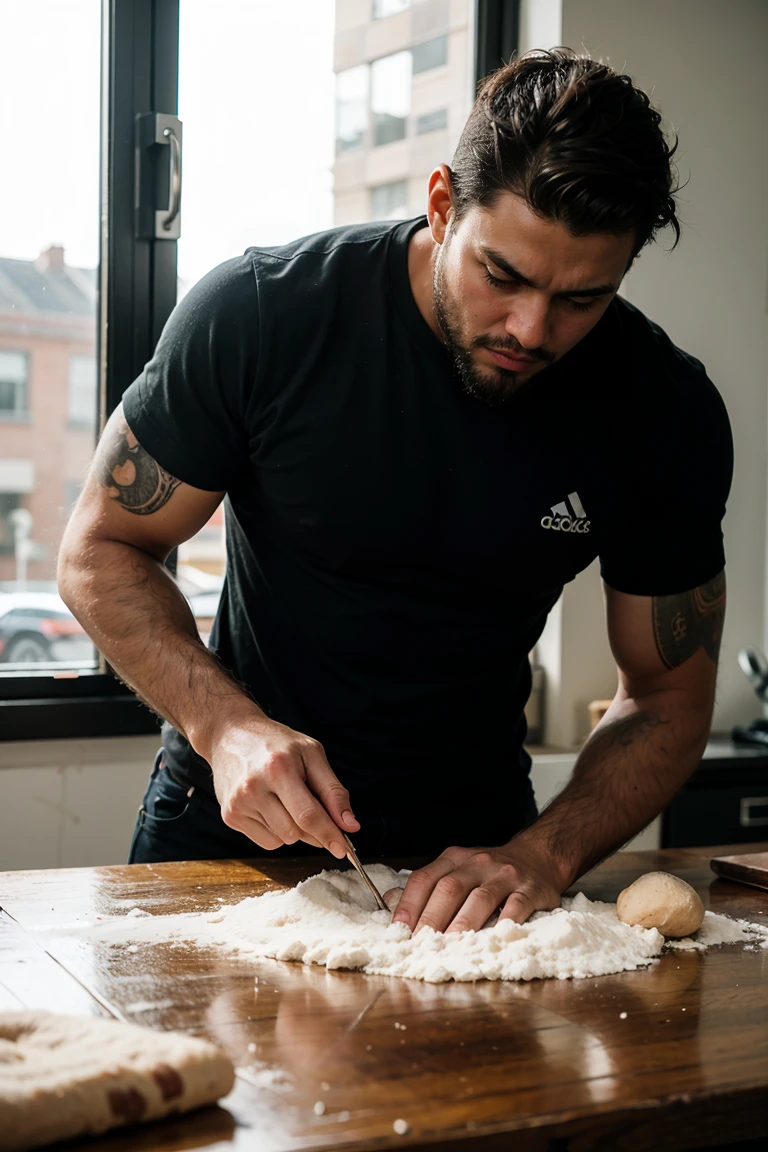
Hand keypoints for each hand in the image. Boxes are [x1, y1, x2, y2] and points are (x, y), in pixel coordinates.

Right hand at [206, 710, 358, 856]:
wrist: (230, 735)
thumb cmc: (275, 743)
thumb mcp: (311, 753)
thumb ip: (332, 791)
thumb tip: (350, 826)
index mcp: (278, 768)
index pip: (308, 815)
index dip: (329, 835)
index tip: (344, 849)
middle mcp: (254, 788)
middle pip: (296, 832)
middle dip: (313, 829)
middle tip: (314, 808)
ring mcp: (239, 804)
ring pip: (282, 840)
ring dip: (294, 828)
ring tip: (285, 798)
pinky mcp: (230, 816)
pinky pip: (266, 842)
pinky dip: (277, 832)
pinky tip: (271, 806)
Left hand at [386, 837, 563, 933]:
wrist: (538, 857)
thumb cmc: (489, 871)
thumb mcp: (457, 869)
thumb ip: (427, 885)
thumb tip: (389, 900)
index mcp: (454, 859)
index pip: (425, 878)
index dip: (409, 904)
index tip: (398, 929)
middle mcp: (478, 863)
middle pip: (450, 888)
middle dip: (432, 918)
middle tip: (419, 944)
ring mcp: (505, 875)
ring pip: (480, 898)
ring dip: (462, 924)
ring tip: (450, 946)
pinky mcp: (530, 890)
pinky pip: (517, 906)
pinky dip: (504, 923)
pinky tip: (493, 939)